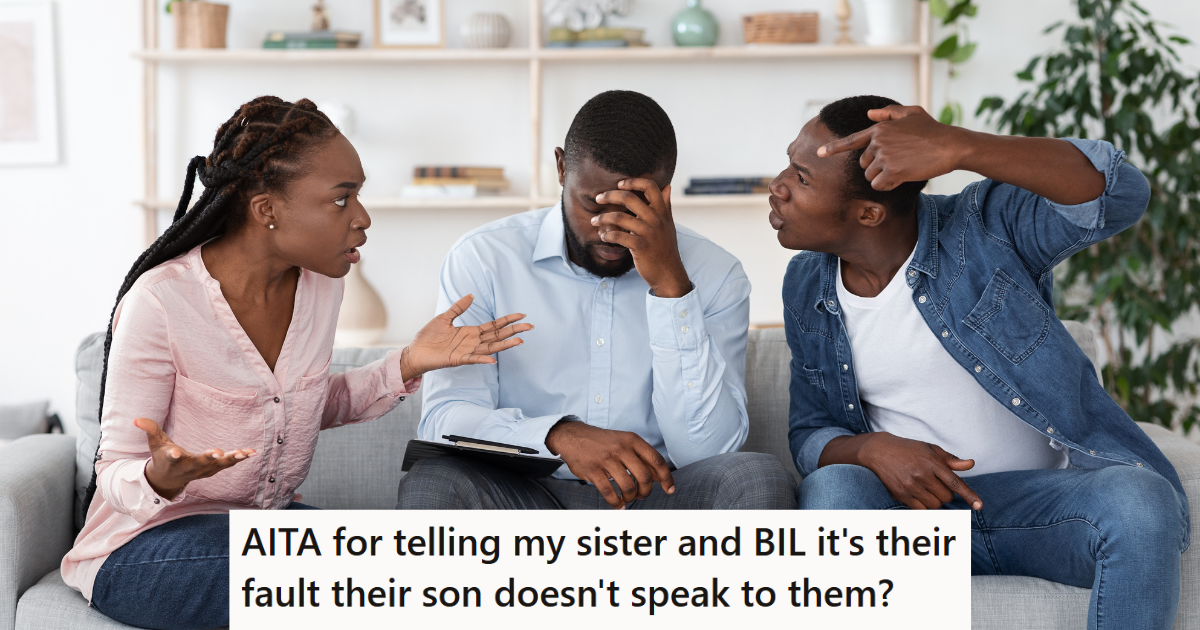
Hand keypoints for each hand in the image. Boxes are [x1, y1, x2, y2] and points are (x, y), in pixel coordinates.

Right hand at [135, 417, 256, 500]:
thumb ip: (149, 429)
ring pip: (218, 466)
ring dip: (231, 459)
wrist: (169, 479)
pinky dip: (240, 458)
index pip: (172, 458)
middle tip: (218, 453)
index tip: (175, 453)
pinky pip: (228, 464)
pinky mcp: (213, 469)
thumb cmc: (161, 456)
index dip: (173, 455)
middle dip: (208, 458)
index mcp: (172, 461)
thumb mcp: (154, 443)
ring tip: (244, 453)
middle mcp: (189, 467)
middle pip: (200, 463)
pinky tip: (252, 452)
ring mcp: (203, 470)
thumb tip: (136, 419)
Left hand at [399, 294, 532, 379]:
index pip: (494, 325)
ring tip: (520, 341)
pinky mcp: (458, 359)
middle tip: (529, 326)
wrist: (415, 351)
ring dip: (505, 345)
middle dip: (514, 331)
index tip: (521, 315)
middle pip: (497, 336)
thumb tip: (472, 295)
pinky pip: (473, 359)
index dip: (507, 320)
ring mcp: (467, 351)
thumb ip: (459, 308)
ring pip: (490, 347)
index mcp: (470, 332)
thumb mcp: (444, 318)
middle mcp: (472, 342)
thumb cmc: (428, 336)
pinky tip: (494, 358)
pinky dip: (483, 359)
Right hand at [546, 420, 674, 508]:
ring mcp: (606, 459)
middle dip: (646, 491)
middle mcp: (621, 448)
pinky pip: (609, 492)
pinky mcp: (593, 471)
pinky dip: (616, 503)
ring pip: (627, 486)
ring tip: (628, 499)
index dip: (666, 477)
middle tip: (642, 495)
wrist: (573, 437)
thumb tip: (660, 477)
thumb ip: (642, 458)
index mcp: (632, 440)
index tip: (669, 489)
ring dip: (630, 497)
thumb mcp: (625, 442)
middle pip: (644, 476)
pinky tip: (618, 504)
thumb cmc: (603, 442)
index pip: (657, 460)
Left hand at [593, 179, 690, 298]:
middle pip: (629, 198)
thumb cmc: (666, 248)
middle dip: (609, 195)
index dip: (633, 182)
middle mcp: (656, 219)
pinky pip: (617, 235)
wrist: (669, 273)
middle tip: (599, 198)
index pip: (650, 187)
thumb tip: (667, 187)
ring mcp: (648, 232)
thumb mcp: (669, 225)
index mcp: (662, 212)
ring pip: (619, 217)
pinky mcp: (640, 246)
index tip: (620, 184)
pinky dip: (607, 235)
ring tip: (595, 221)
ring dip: (603, 218)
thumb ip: (666, 206)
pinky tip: (603, 236)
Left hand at [817, 104, 965, 191]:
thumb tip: (870, 114)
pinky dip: (888, 185)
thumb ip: (889, 113)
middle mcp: (877, 142)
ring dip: (883, 177)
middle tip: (899, 161)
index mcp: (879, 128)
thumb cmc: (932, 129)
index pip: (851, 141)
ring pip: (870, 176)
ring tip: (903, 167)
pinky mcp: (892, 171)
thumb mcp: (911, 113)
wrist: (950, 145)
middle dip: (876, 166)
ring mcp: (884, 157)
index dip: (833, 148)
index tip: (818, 153)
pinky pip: (879, 185)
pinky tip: (902, 177)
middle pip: (863, 164)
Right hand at [855, 432, 982, 509]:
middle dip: (946, 494)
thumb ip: (951, 460)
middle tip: (936, 484)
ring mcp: (911, 486)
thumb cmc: (909, 449)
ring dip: (935, 500)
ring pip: (935, 505)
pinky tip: (920, 496)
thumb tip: (971, 464)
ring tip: (926, 488)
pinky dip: (925, 506)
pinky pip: (921, 510)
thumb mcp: (931, 449)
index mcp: (932, 462)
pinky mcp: (901, 495)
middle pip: (946, 497)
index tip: (980, 506)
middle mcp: (922, 475)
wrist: (880, 450)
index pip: (955, 483)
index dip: (969, 495)